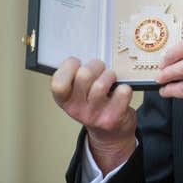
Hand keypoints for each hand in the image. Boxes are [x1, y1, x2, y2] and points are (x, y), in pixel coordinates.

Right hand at [51, 57, 136, 173]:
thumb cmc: (95, 104)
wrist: (110, 133)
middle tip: (100, 69)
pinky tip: (121, 91)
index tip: (78, 63)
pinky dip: (125, 88)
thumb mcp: (79, 93)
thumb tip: (84, 50)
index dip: (69, 66)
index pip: (58, 82)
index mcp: (64, 100)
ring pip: (102, 83)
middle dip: (96, 65)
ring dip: (110, 75)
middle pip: (84, 75)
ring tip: (111, 78)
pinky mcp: (112, 118)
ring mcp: (94, 115)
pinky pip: (122, 92)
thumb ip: (76, 76)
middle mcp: (76, 109)